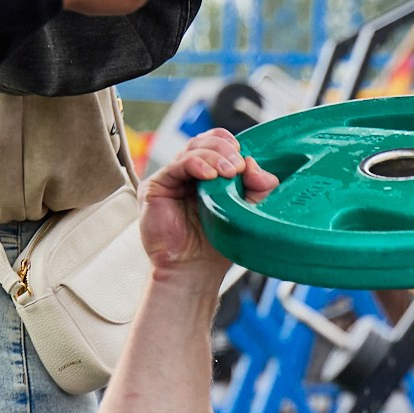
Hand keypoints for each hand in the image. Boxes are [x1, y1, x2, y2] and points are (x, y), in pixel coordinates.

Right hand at [140, 129, 276, 276]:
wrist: (194, 270)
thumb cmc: (217, 246)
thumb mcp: (247, 211)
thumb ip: (258, 187)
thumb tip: (253, 162)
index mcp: (208, 175)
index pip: (216, 144)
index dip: (229, 144)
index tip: (244, 160)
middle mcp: (188, 174)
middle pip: (204, 142)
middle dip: (224, 149)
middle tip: (238, 167)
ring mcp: (171, 179)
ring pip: (192, 149)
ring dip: (214, 156)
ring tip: (229, 172)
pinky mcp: (155, 187)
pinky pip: (177, 166)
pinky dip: (196, 164)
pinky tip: (210, 175)